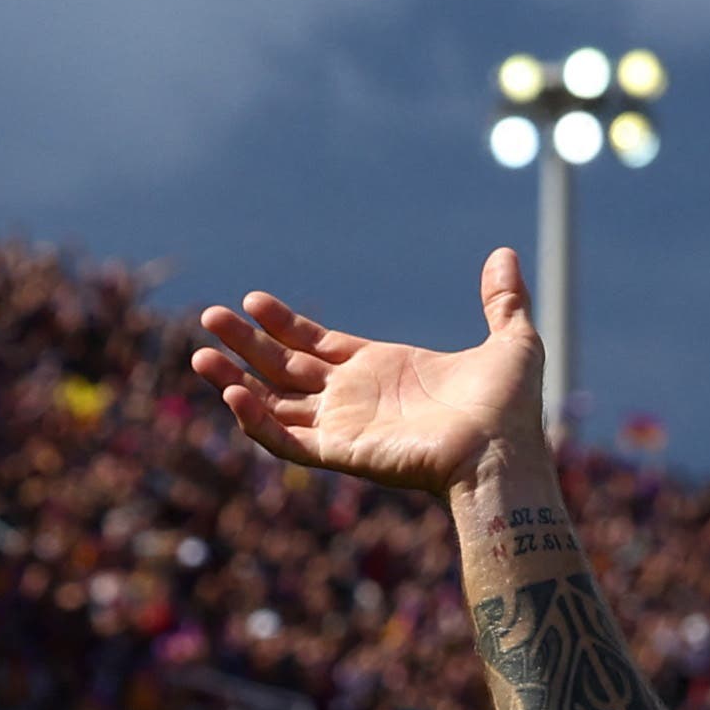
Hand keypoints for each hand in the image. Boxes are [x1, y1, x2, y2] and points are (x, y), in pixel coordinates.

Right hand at [193, 253, 546, 497]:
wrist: (504, 454)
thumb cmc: (509, 410)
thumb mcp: (511, 341)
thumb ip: (502, 300)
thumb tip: (505, 255)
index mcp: (381, 370)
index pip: (317, 345)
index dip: (284, 324)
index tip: (254, 301)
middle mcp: (356, 399)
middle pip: (285, 370)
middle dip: (246, 345)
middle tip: (209, 317)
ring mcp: (346, 428)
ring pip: (274, 406)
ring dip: (235, 382)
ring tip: (198, 355)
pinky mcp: (343, 453)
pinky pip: (287, 441)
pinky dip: (257, 424)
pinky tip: (233, 396)